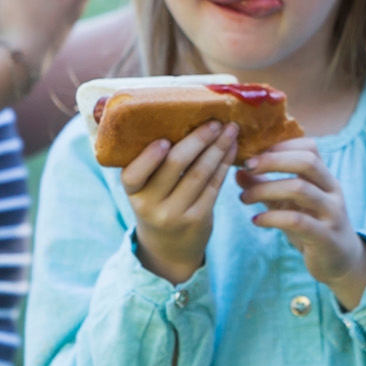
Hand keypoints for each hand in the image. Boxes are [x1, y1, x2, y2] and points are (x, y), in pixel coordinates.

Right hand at [123, 122, 238, 283]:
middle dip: (198, 140)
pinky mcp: (199, 219)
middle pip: (175, 166)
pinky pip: (214, 186)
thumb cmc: (157, 204)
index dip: (148, 158)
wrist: (169, 247)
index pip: (132, 175)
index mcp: (133, 193)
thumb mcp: (145, 190)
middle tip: (214, 121)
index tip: (164, 140)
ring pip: (200, 173)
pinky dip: (225, 163)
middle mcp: (151, 206)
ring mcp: (176, 214)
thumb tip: (179, 118)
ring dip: (218, 147)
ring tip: (231, 129)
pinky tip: (233, 148)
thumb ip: (154, 164)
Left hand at [237, 139, 365, 308]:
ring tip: (245, 198)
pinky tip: (256, 220)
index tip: (255, 154)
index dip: (282, 145)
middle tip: (247, 166)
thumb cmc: (312, 227)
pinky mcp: (325, 236)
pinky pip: (297, 221)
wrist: (341, 261)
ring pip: (300, 189)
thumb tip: (238, 171)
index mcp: (325, 178)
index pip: (310, 148)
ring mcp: (331, 213)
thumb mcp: (288, 205)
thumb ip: (266, 187)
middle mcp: (331, 190)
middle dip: (273, 160)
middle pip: (307, 162)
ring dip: (267, 189)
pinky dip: (272, 218)